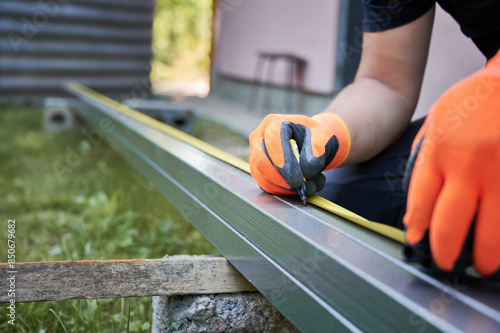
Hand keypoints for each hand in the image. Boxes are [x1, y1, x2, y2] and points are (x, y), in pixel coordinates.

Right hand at [249, 113, 349, 196]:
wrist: (308, 142)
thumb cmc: (314, 137)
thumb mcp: (323, 137)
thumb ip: (318, 150)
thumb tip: (306, 170)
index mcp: (274, 123)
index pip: (274, 141)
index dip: (285, 162)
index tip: (300, 179)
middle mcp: (259, 137)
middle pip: (261, 162)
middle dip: (282, 179)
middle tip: (300, 187)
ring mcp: (254, 154)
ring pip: (262, 177)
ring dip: (285, 188)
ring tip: (308, 186)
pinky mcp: (256, 169)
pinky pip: (265, 185)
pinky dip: (282, 191)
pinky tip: (297, 188)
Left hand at [403, 51, 499, 276]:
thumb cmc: (472, 101)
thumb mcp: (435, 124)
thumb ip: (424, 162)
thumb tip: (417, 206)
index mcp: (440, 152)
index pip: (421, 203)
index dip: (418, 228)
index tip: (417, 241)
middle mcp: (469, 167)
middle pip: (451, 224)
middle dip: (445, 252)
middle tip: (445, 263)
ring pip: (492, 230)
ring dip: (486, 256)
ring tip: (482, 267)